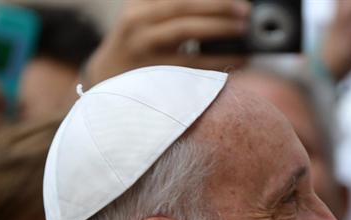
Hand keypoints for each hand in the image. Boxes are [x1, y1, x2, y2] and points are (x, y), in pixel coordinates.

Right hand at [85, 0, 249, 87]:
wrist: (105, 80)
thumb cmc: (136, 47)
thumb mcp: (146, 21)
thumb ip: (174, 13)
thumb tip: (220, 11)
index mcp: (140, 5)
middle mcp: (138, 21)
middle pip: (183, 7)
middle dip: (218, 6)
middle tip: (245, 11)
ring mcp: (144, 47)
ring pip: (186, 32)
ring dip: (220, 30)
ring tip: (244, 31)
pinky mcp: (153, 73)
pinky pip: (192, 65)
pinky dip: (218, 61)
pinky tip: (239, 59)